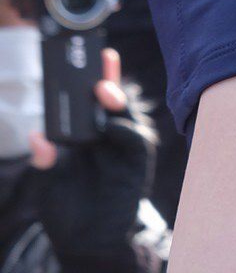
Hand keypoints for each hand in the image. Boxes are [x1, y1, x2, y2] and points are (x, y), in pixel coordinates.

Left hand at [30, 45, 160, 269]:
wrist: (87, 243)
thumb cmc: (68, 210)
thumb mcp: (48, 183)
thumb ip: (44, 159)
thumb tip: (36, 137)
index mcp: (88, 136)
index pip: (92, 102)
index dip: (94, 79)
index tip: (92, 57)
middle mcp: (108, 138)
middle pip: (112, 100)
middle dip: (109, 78)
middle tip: (104, 60)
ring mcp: (123, 149)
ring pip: (126, 115)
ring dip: (117, 100)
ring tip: (104, 90)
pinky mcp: (135, 165)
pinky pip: (134, 141)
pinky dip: (124, 130)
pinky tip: (111, 127)